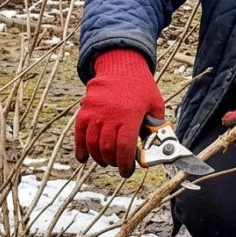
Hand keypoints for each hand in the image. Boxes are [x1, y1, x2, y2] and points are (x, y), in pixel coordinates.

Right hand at [75, 49, 164, 177]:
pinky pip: (79, 133)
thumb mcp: (155, 105)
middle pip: (108, 148)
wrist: (121, 64)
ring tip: (106, 160)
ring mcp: (95, 111)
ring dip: (99, 157)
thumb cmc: (141, 87)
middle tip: (118, 164)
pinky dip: (80, 148)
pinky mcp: (85, 109)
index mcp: (131, 114)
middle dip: (113, 162)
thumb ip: (155, 127)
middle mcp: (111, 114)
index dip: (126, 164)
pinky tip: (83, 158)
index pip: (125, 147)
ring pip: (93, 143)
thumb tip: (155, 149)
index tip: (127, 171)